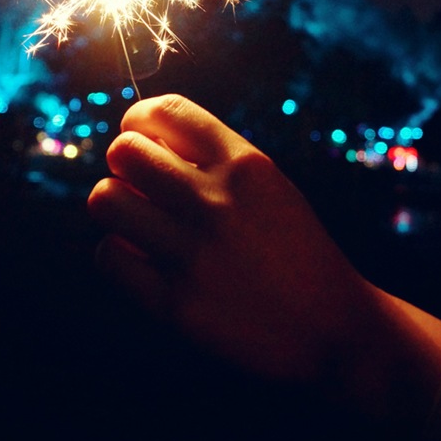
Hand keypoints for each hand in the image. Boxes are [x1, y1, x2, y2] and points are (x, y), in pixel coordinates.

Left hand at [88, 94, 440, 420]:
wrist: (336, 329)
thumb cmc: (297, 252)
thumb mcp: (271, 188)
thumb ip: (215, 162)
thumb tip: (143, 142)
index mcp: (246, 165)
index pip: (165, 111)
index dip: (139, 120)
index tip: (142, 138)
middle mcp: (217, 201)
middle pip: (123, 152)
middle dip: (123, 165)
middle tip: (140, 187)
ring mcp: (194, 253)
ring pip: (104, 199)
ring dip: (114, 206)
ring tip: (137, 222)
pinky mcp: (176, 304)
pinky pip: (108, 256)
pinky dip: (118, 255)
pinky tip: (141, 261)